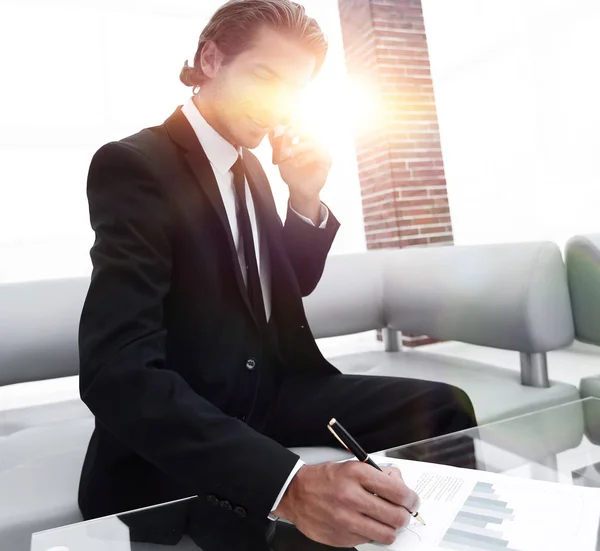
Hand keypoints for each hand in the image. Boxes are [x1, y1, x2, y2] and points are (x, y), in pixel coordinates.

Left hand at [269, 128, 331, 219]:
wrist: (299, 190)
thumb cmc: (291, 173)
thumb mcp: (281, 157)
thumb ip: (276, 144)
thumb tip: (270, 131)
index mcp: (306, 139)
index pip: (303, 126)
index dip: (295, 124)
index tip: (284, 127)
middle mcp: (316, 143)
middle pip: (310, 130)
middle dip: (298, 131)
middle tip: (287, 135)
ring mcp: (323, 151)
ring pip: (313, 143)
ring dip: (299, 147)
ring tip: (288, 154)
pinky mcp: (327, 160)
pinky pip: (318, 154)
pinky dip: (306, 158)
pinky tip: (297, 164)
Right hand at [272, 462, 419, 546]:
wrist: (295, 493)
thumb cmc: (324, 479)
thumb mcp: (352, 466)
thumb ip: (378, 474)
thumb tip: (400, 484)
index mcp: (356, 474)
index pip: (398, 491)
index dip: (411, 498)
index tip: (412, 500)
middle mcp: (351, 496)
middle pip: (396, 515)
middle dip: (405, 515)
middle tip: (403, 512)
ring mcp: (346, 519)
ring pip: (387, 533)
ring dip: (392, 528)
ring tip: (387, 521)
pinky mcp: (342, 536)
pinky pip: (370, 540)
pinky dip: (373, 533)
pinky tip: (367, 523)